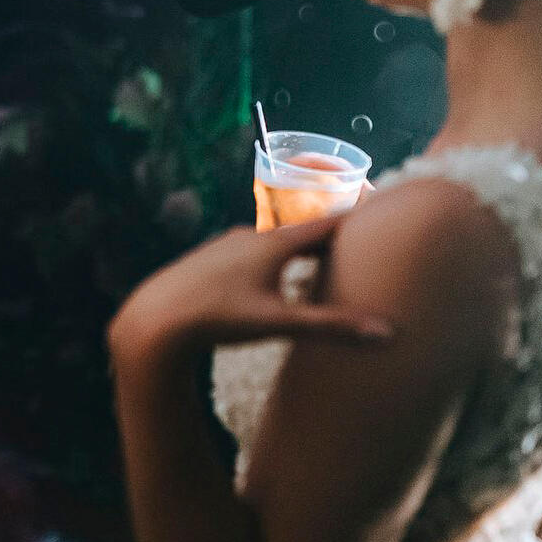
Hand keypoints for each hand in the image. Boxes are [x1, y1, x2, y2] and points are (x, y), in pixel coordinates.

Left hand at [108, 214, 388, 366]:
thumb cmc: (218, 318)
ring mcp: (227, 246)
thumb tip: (387, 333)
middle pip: (301, 229)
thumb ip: (332, 327)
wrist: (154, 319)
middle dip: (330, 232)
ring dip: (299, 245)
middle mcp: (251, 236)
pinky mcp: (210, 260)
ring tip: (318, 251)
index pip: (326, 224)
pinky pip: (251, 251)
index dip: (355, 218)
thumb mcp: (279, 323)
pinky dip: (273, 256)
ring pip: (273, 239)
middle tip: (358, 230)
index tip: (381, 208)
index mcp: (273, 244)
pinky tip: (269, 272)